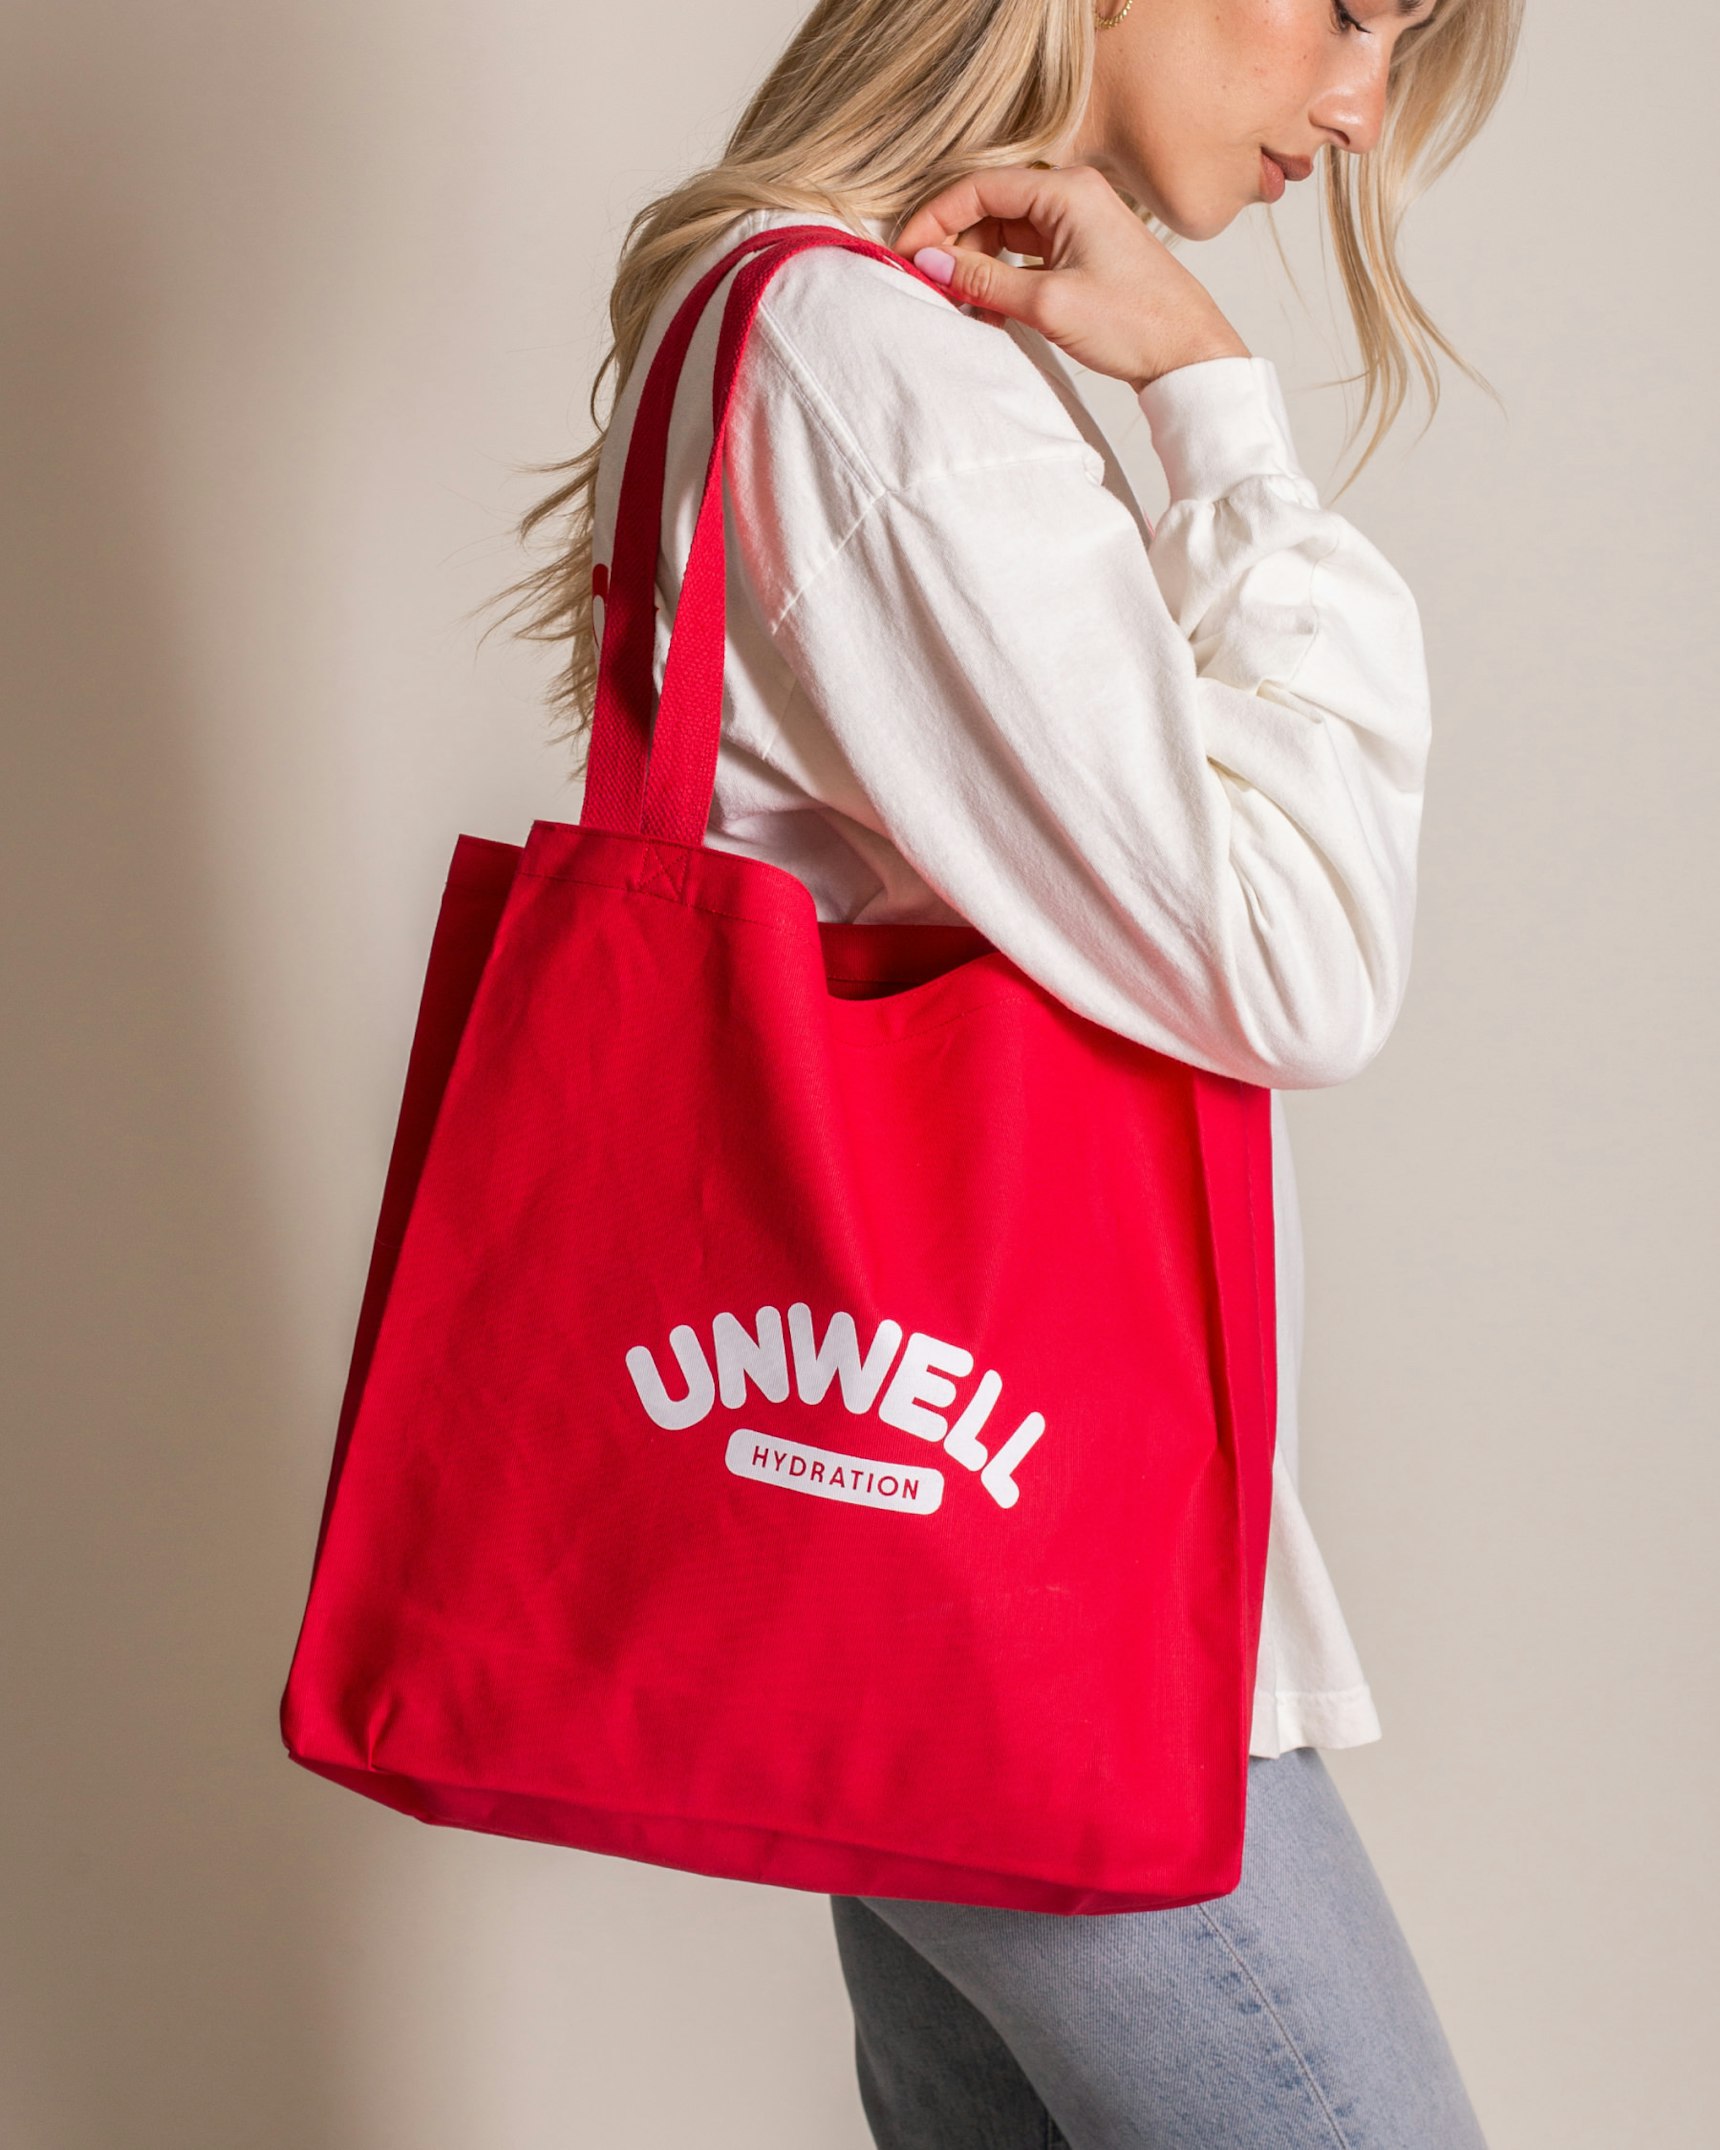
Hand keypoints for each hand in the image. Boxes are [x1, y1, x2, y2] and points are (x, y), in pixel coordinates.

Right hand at [894, 165, 1249, 392]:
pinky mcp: (1078, 251)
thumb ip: (983, 280)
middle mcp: (1070, 194)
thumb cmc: (1135, 323)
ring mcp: (1075, 222)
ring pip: (1002, 233)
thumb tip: (928, 261)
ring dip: (975, 266)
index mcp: (1067, 189)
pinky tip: (988, 310)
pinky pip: (1021, 254)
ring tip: (962, 307)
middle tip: (928, 285)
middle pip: (988, 207)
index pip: (980, 187)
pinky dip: (999, 278)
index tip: (905, 253)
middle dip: (954, 244)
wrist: (1188, 353)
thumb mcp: (1048, 304)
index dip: (935, 218)